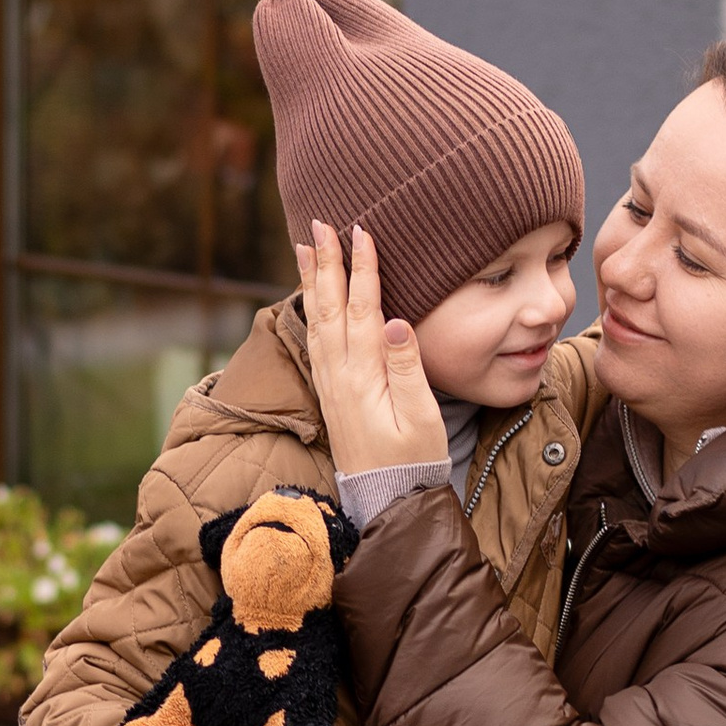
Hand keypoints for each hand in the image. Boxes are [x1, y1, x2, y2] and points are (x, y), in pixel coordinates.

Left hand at [298, 218, 451, 476]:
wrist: (388, 502)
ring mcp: (331, 385)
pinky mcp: (331, 394)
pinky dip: (312, 310)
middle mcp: (339, 376)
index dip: (362, 269)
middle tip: (320, 224)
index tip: (361, 232)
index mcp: (362, 377)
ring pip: (318, 320)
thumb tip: (396, 320)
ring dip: (312, 280)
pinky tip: (310, 296)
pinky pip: (316, 340)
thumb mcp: (420, 418)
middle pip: (330, 307)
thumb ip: (407, 369)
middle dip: (326, 262)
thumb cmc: (413, 462)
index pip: (362, 310)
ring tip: (305, 247)